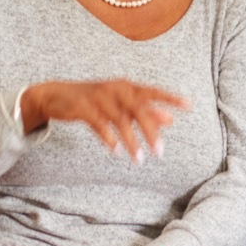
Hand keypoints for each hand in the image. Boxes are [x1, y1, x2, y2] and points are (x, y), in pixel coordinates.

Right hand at [23, 80, 189, 161]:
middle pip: (138, 109)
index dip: (170, 98)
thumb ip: (145, 110)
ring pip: (120, 119)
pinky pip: (99, 124)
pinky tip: (117, 151)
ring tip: (139, 159)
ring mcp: (99, 98)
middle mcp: (116, 89)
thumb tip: (170, 120)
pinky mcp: (83, 108)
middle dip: (151, 131)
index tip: (189, 106)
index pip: (153, 92)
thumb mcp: (121, 103)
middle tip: (161, 151)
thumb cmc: (94, 99)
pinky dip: (109, 138)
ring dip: (131, 140)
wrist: (56, 95)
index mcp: (127, 87)